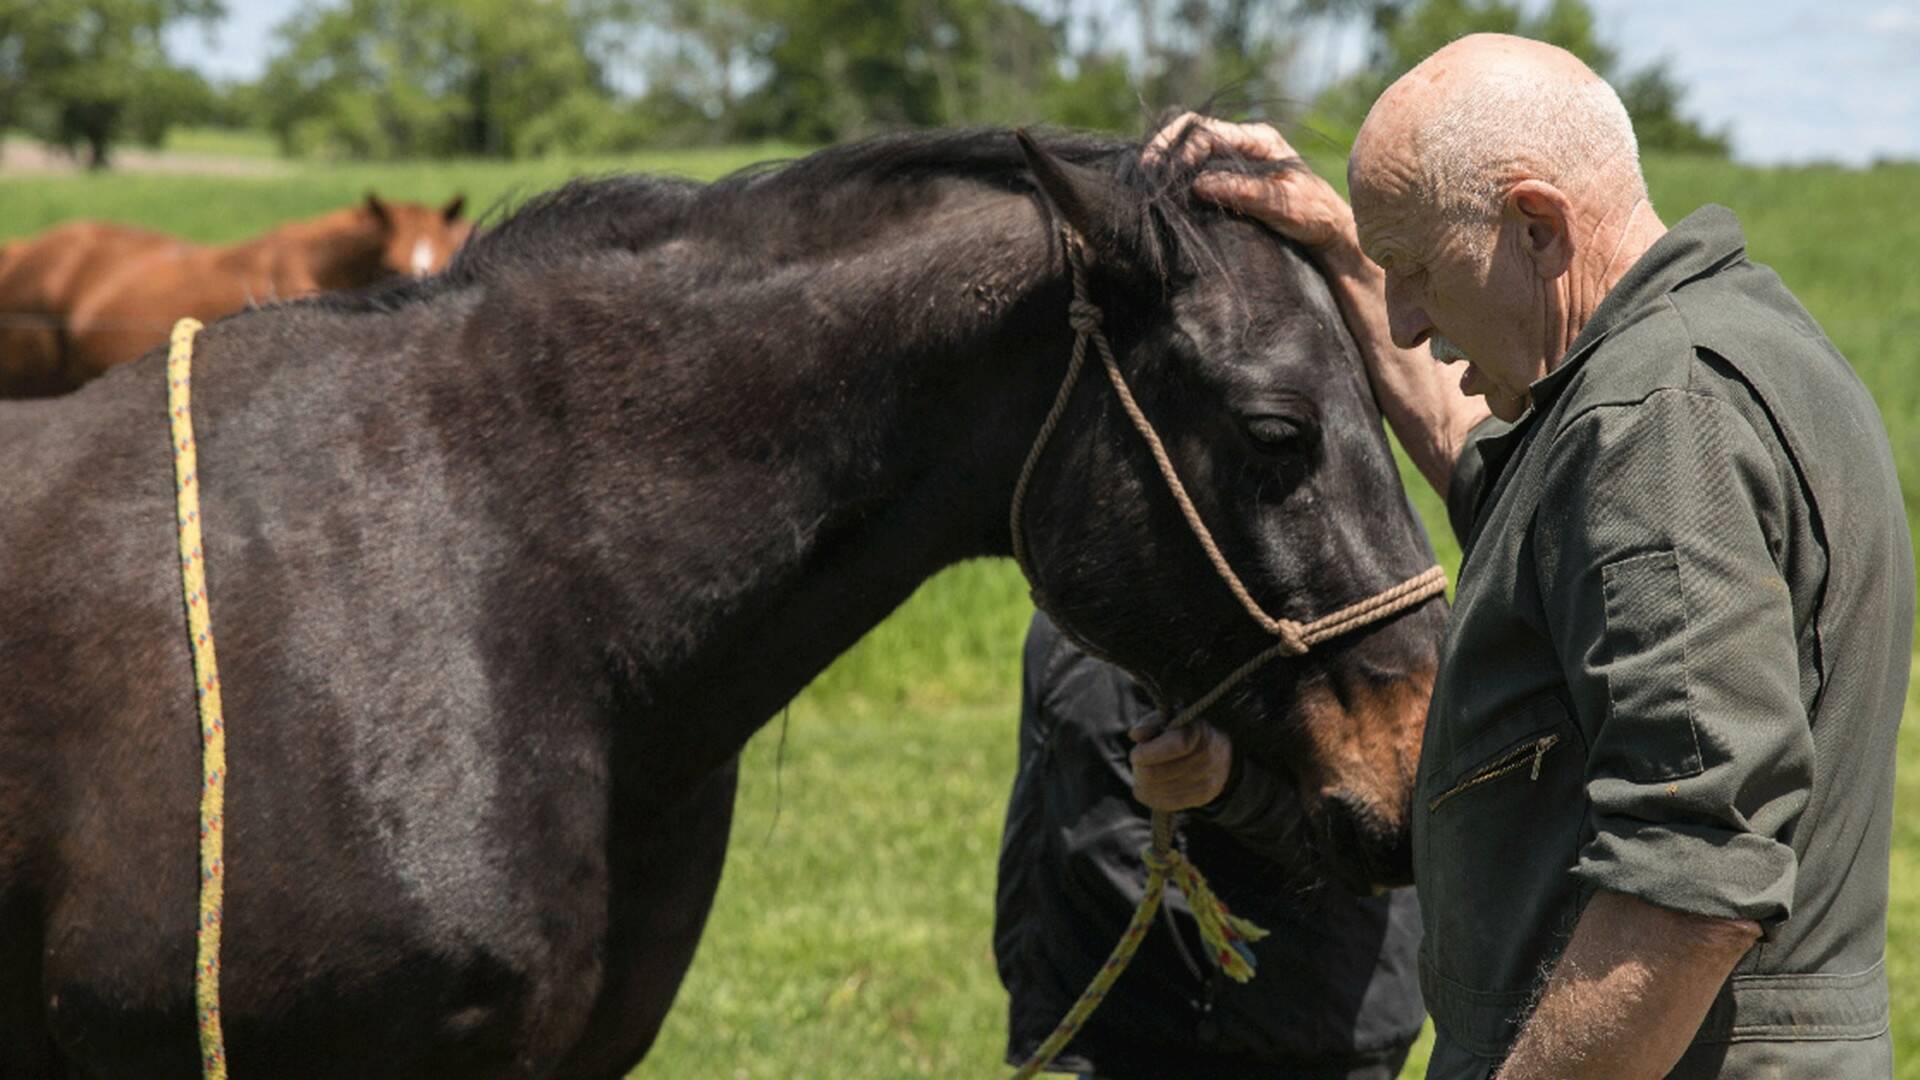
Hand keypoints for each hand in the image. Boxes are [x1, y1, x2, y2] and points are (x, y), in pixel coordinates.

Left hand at [1128, 721, 1232, 810]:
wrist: (1215, 748)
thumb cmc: (1183, 731)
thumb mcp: (1168, 719)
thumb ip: (1151, 723)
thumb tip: (1135, 734)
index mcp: (1200, 731)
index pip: (1177, 746)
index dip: (1151, 753)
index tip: (1135, 755)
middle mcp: (1209, 756)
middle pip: (1165, 772)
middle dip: (1142, 771)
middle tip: (1136, 767)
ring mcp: (1210, 778)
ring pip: (1166, 789)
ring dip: (1145, 785)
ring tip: (1139, 778)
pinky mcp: (1206, 796)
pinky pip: (1173, 803)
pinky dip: (1152, 799)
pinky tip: (1143, 792)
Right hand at [1144, 112, 1360, 255]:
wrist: (1329, 232)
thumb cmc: (1314, 215)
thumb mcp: (1282, 202)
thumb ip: (1243, 191)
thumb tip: (1199, 185)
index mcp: (1258, 138)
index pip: (1207, 131)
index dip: (1181, 148)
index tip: (1167, 174)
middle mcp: (1243, 143)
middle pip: (1191, 134)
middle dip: (1165, 149)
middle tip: (1143, 171)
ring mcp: (1234, 161)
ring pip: (1189, 151)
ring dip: (1168, 164)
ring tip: (1148, 183)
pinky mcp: (1228, 180)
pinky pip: (1194, 171)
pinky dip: (1177, 179)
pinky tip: (1165, 193)